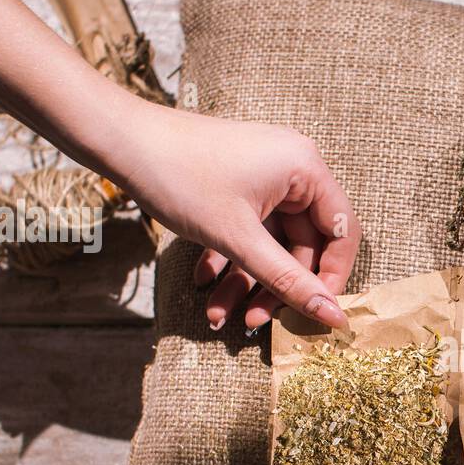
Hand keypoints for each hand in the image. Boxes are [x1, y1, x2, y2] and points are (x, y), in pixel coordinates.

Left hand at [119, 102, 360, 332]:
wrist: (120, 141)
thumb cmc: (181, 178)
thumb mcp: (238, 239)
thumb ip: (289, 280)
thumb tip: (333, 317)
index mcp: (305, 169)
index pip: (343, 232)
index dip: (332, 277)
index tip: (314, 312)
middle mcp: (291, 169)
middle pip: (303, 244)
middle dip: (276, 286)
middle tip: (254, 323)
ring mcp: (263, 178)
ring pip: (271, 243)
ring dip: (247, 280)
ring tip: (220, 315)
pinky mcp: (238, 185)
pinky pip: (248, 231)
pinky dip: (230, 259)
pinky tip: (204, 283)